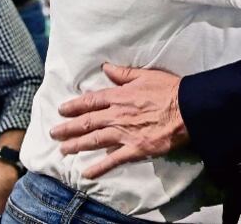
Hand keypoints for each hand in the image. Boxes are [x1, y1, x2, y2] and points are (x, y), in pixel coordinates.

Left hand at [50, 64, 188, 178]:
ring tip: (63, 150)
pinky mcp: (134, 149)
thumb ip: (124, 74)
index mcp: (119, 96)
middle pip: (87, 122)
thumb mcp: (146, 75)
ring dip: (76, 146)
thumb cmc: (169, 89)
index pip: (91, 101)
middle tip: (54, 133)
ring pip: (94, 140)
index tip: (62, 110)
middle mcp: (116, 115)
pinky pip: (113, 160)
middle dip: (68, 128)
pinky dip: (99, 167)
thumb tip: (106, 68)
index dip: (74, 106)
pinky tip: (87, 173)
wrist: (187, 109)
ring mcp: (124, 133)